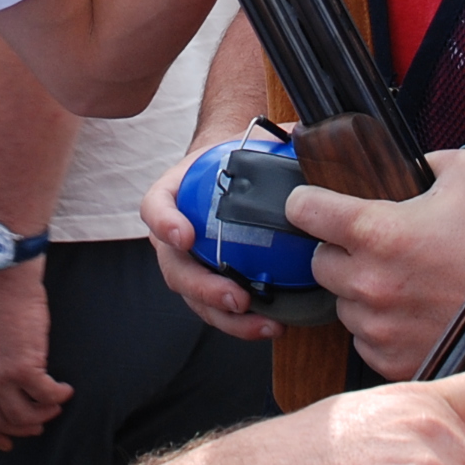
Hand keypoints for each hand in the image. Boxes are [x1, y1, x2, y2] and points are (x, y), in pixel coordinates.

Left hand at [0, 262, 72, 449]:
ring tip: (54, 405)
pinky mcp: (25, 368)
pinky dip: (58, 396)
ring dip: (43, 414)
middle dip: (22, 427)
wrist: (0, 278)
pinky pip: (46, 396)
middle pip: (0, 421)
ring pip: (24, 416)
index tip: (6, 442)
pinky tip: (64, 390)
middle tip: (37, 424)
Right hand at [142, 149, 281, 340]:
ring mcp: (190, 263)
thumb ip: (274, 140)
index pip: (156, 206)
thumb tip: (309, 140)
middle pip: (174, 267)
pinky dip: (241, 323)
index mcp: (174, 194)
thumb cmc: (239, 158)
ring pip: (194, 298)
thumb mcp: (252, 142)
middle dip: (201, 287)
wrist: (232, 173)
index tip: (184, 236)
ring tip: (261, 323)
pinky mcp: (211, 284)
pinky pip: (218, 309)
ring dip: (225, 317)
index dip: (164, 222)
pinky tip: (273, 324)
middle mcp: (173, 234)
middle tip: (235, 297)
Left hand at [289, 149, 464, 378]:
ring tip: (406, 282)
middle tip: (378, 248)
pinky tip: (414, 312)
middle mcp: (369, 281)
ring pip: (343, 303)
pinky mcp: (391, 359)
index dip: (308, 201)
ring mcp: (377, 326)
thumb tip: (412, 165)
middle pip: (320, 261)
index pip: (305, 209)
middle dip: (342, 251)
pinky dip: (381, 327)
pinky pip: (365, 340)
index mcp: (378, 232)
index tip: (313, 204)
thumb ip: (429, 161)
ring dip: (362, 292)